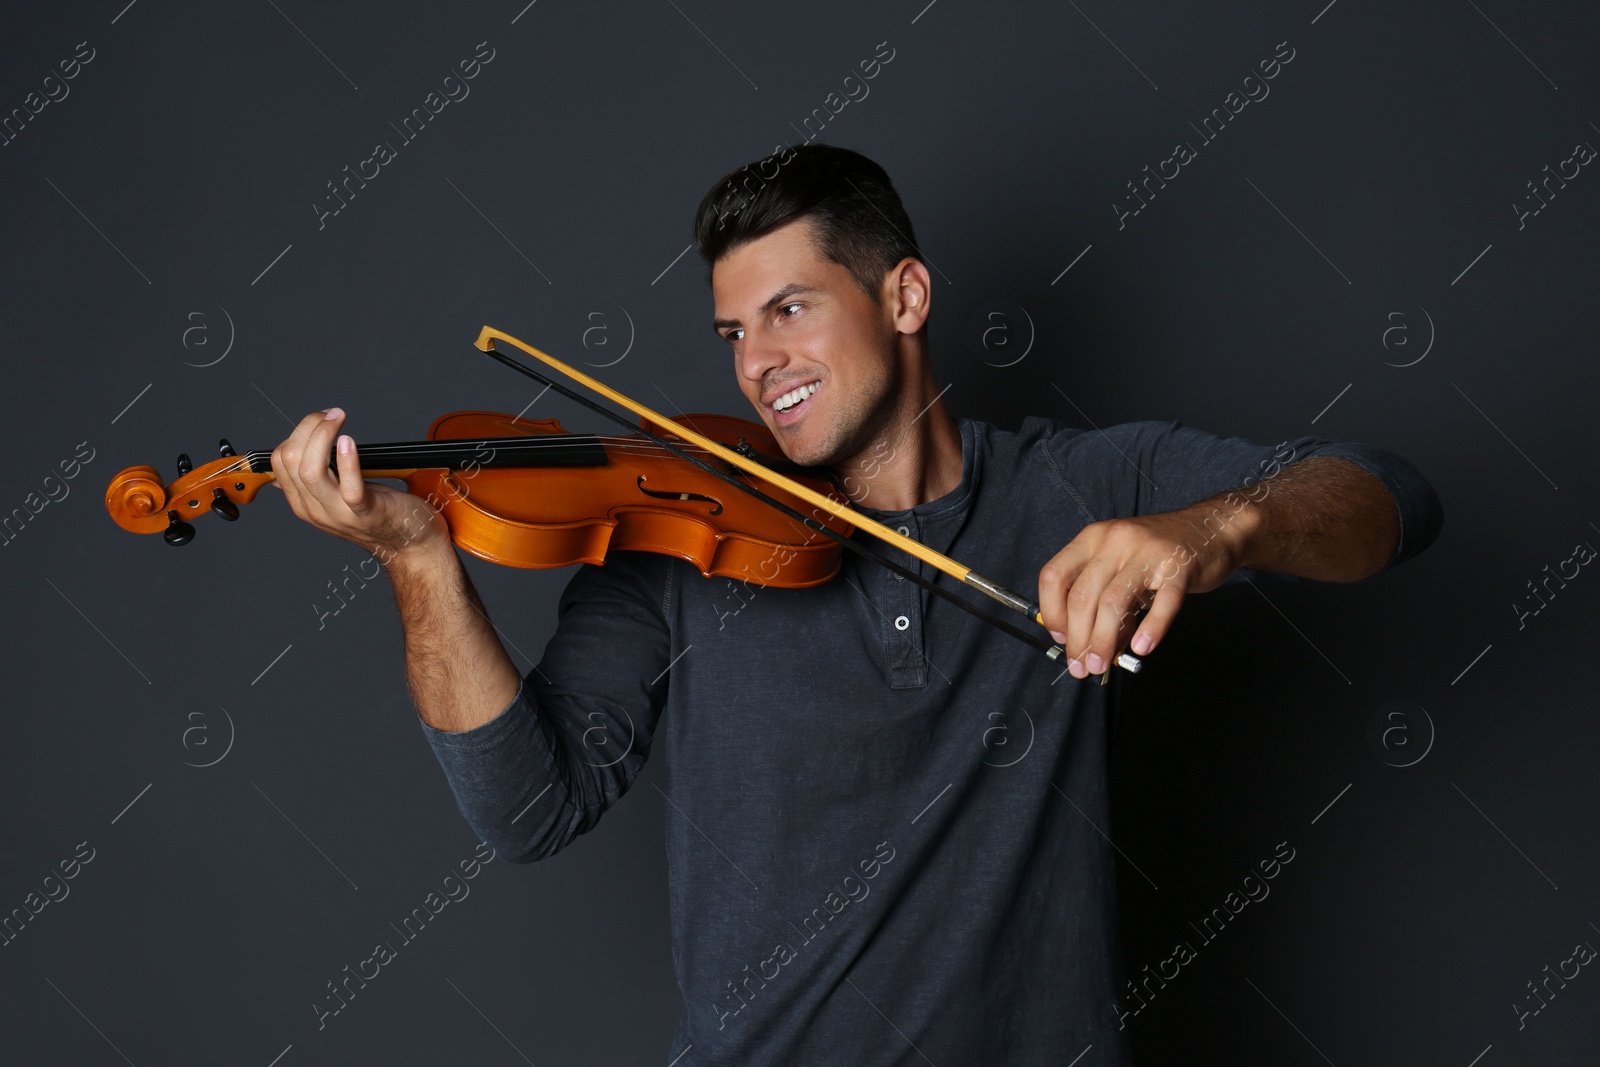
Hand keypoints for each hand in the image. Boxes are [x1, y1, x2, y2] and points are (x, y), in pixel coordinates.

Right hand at [270, 407, 448, 560]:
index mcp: (305, 503)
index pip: (280, 461)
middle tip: (331, 414)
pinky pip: (349, 487)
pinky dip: (347, 460)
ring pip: (310, 471)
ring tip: (338, 419)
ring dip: (322, 436)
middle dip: (308, 427)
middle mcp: (315, 510)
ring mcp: (339, 514)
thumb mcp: (339, 496)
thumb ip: (319, 478)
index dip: (297, 433)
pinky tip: (348, 441)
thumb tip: (297, 453)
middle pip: (290, 461)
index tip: (320, 418)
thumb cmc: (382, 514)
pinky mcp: (367, 513)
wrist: (413, 545)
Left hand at [1036, 506, 1252, 678]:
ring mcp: (1147, 552)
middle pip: (1082, 595)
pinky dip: (1150, 629)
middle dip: (1077, 638)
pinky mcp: (1179, 568)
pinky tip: (1142, 648)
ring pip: (1113, 601)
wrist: (1212, 528)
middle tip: (1081, 666)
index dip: (1052, 612)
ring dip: (1103, 640)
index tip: (1060, 638)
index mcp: (1092, 539)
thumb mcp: (1121, 567)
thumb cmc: (1159, 552)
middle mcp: (1115, 541)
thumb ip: (1104, 602)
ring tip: (1102, 664)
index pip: (1054, 576)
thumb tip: (1090, 645)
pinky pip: (1162, 603)